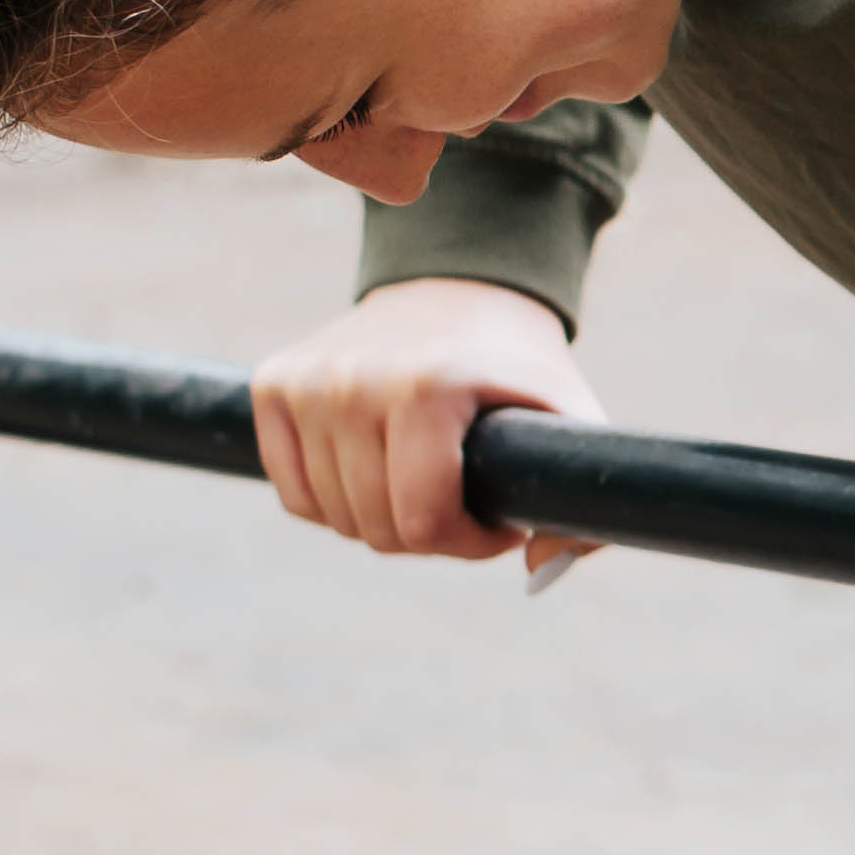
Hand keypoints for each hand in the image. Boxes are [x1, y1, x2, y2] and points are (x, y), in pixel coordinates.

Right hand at [249, 276, 604, 568]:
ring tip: (426, 482)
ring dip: (383, 520)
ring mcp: (307, 382)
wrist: (459, 287)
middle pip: (378, 529)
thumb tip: (541, 566)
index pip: (423, 523)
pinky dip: (334, 505)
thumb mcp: (569, 419)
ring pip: (335, 518)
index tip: (498, 518)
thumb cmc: (516, 366)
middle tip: (464, 500)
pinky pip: (295, 496)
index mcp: (427, 388)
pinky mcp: (274, 384)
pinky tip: (376, 475)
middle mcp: (354, 381)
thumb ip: (580, 503)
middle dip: (431, 535)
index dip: (468, 542)